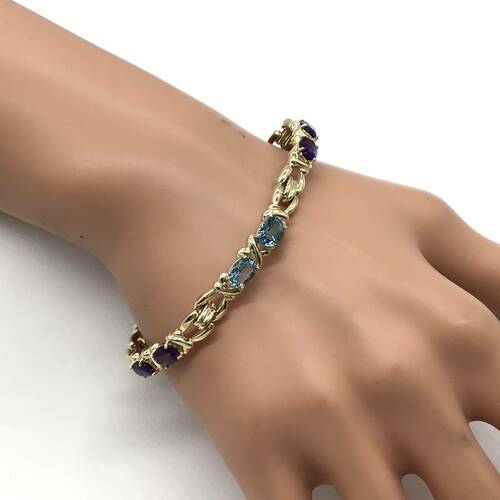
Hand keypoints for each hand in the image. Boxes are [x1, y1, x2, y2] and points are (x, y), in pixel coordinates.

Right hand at [111, 145, 499, 499]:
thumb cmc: (311, 211)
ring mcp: (330, 426)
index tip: (474, 450)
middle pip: (479, 499)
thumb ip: (498, 278)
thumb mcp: (423, 219)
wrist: (199, 202)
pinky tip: (317, 493)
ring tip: (372, 478)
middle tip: (428, 469)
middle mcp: (406, 389)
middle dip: (459, 490)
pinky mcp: (258, 448)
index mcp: (458, 336)